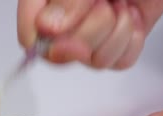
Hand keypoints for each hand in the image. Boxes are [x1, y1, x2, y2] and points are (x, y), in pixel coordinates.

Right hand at [17, 0, 162, 68]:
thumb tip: (48, 29)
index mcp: (45, 0)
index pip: (29, 36)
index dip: (49, 44)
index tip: (69, 36)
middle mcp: (64, 20)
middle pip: (63, 55)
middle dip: (92, 30)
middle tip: (104, 2)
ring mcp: (91, 33)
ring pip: (94, 61)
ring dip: (116, 33)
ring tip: (121, 4)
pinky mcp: (116, 42)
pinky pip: (118, 63)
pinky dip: (131, 41)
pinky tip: (133, 16)